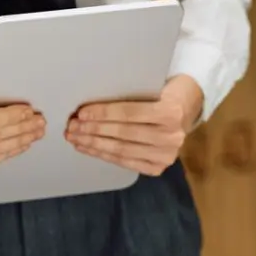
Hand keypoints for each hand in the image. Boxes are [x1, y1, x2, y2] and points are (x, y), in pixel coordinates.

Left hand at [66, 75, 203, 175]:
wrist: (185, 111)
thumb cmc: (160, 95)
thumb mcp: (151, 88)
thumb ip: (128, 95)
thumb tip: (88, 104)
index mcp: (170, 112)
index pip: (129, 113)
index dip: (102, 113)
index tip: (81, 113)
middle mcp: (171, 136)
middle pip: (123, 133)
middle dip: (93, 130)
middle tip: (71, 126)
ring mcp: (166, 155)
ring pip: (121, 150)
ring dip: (92, 144)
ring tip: (73, 137)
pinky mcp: (157, 168)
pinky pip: (123, 162)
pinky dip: (102, 155)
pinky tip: (85, 148)